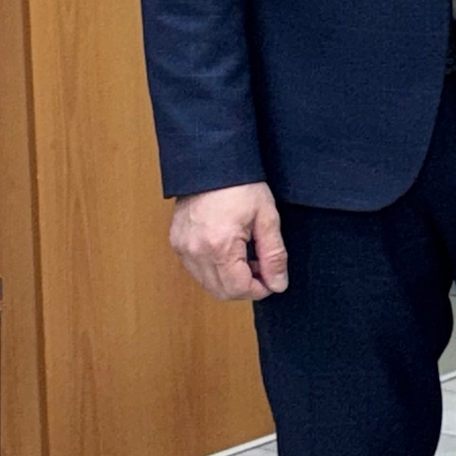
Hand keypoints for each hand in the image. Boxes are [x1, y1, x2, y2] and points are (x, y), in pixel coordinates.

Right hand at [169, 182, 287, 301]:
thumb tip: (278, 284)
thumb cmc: (240, 186)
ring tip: (246, 257)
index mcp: (218, 246)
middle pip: (221, 292)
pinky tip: (229, 253)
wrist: (212, 163)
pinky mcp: (177, 243)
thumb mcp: (267, 219)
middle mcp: (195, 251)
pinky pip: (196, 270)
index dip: (259, 290)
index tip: (272, 280)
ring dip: (229, 281)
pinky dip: (215, 270)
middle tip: (261, 269)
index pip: (238, 289)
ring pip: (207, 284)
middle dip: (245, 287)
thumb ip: (274, 256)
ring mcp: (182, 248)